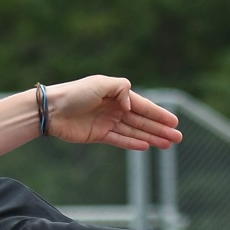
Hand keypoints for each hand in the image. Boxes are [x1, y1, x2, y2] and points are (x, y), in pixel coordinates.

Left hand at [47, 77, 180, 151]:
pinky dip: (132, 143)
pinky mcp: (97, 135)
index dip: (159, 114)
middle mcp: (115, 109)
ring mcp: (107, 122)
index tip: (175, 122)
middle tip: (178, 138)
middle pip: (142, 121)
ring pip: (134, 132)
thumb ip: (121, 89)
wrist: (52, 109)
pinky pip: (119, 140)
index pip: (144, 106)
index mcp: (118, 95)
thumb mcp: (101, 83)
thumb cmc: (75, 93)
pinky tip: (146, 146)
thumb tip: (132, 106)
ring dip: (151, 138)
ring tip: (167, 145)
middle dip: (160, 129)